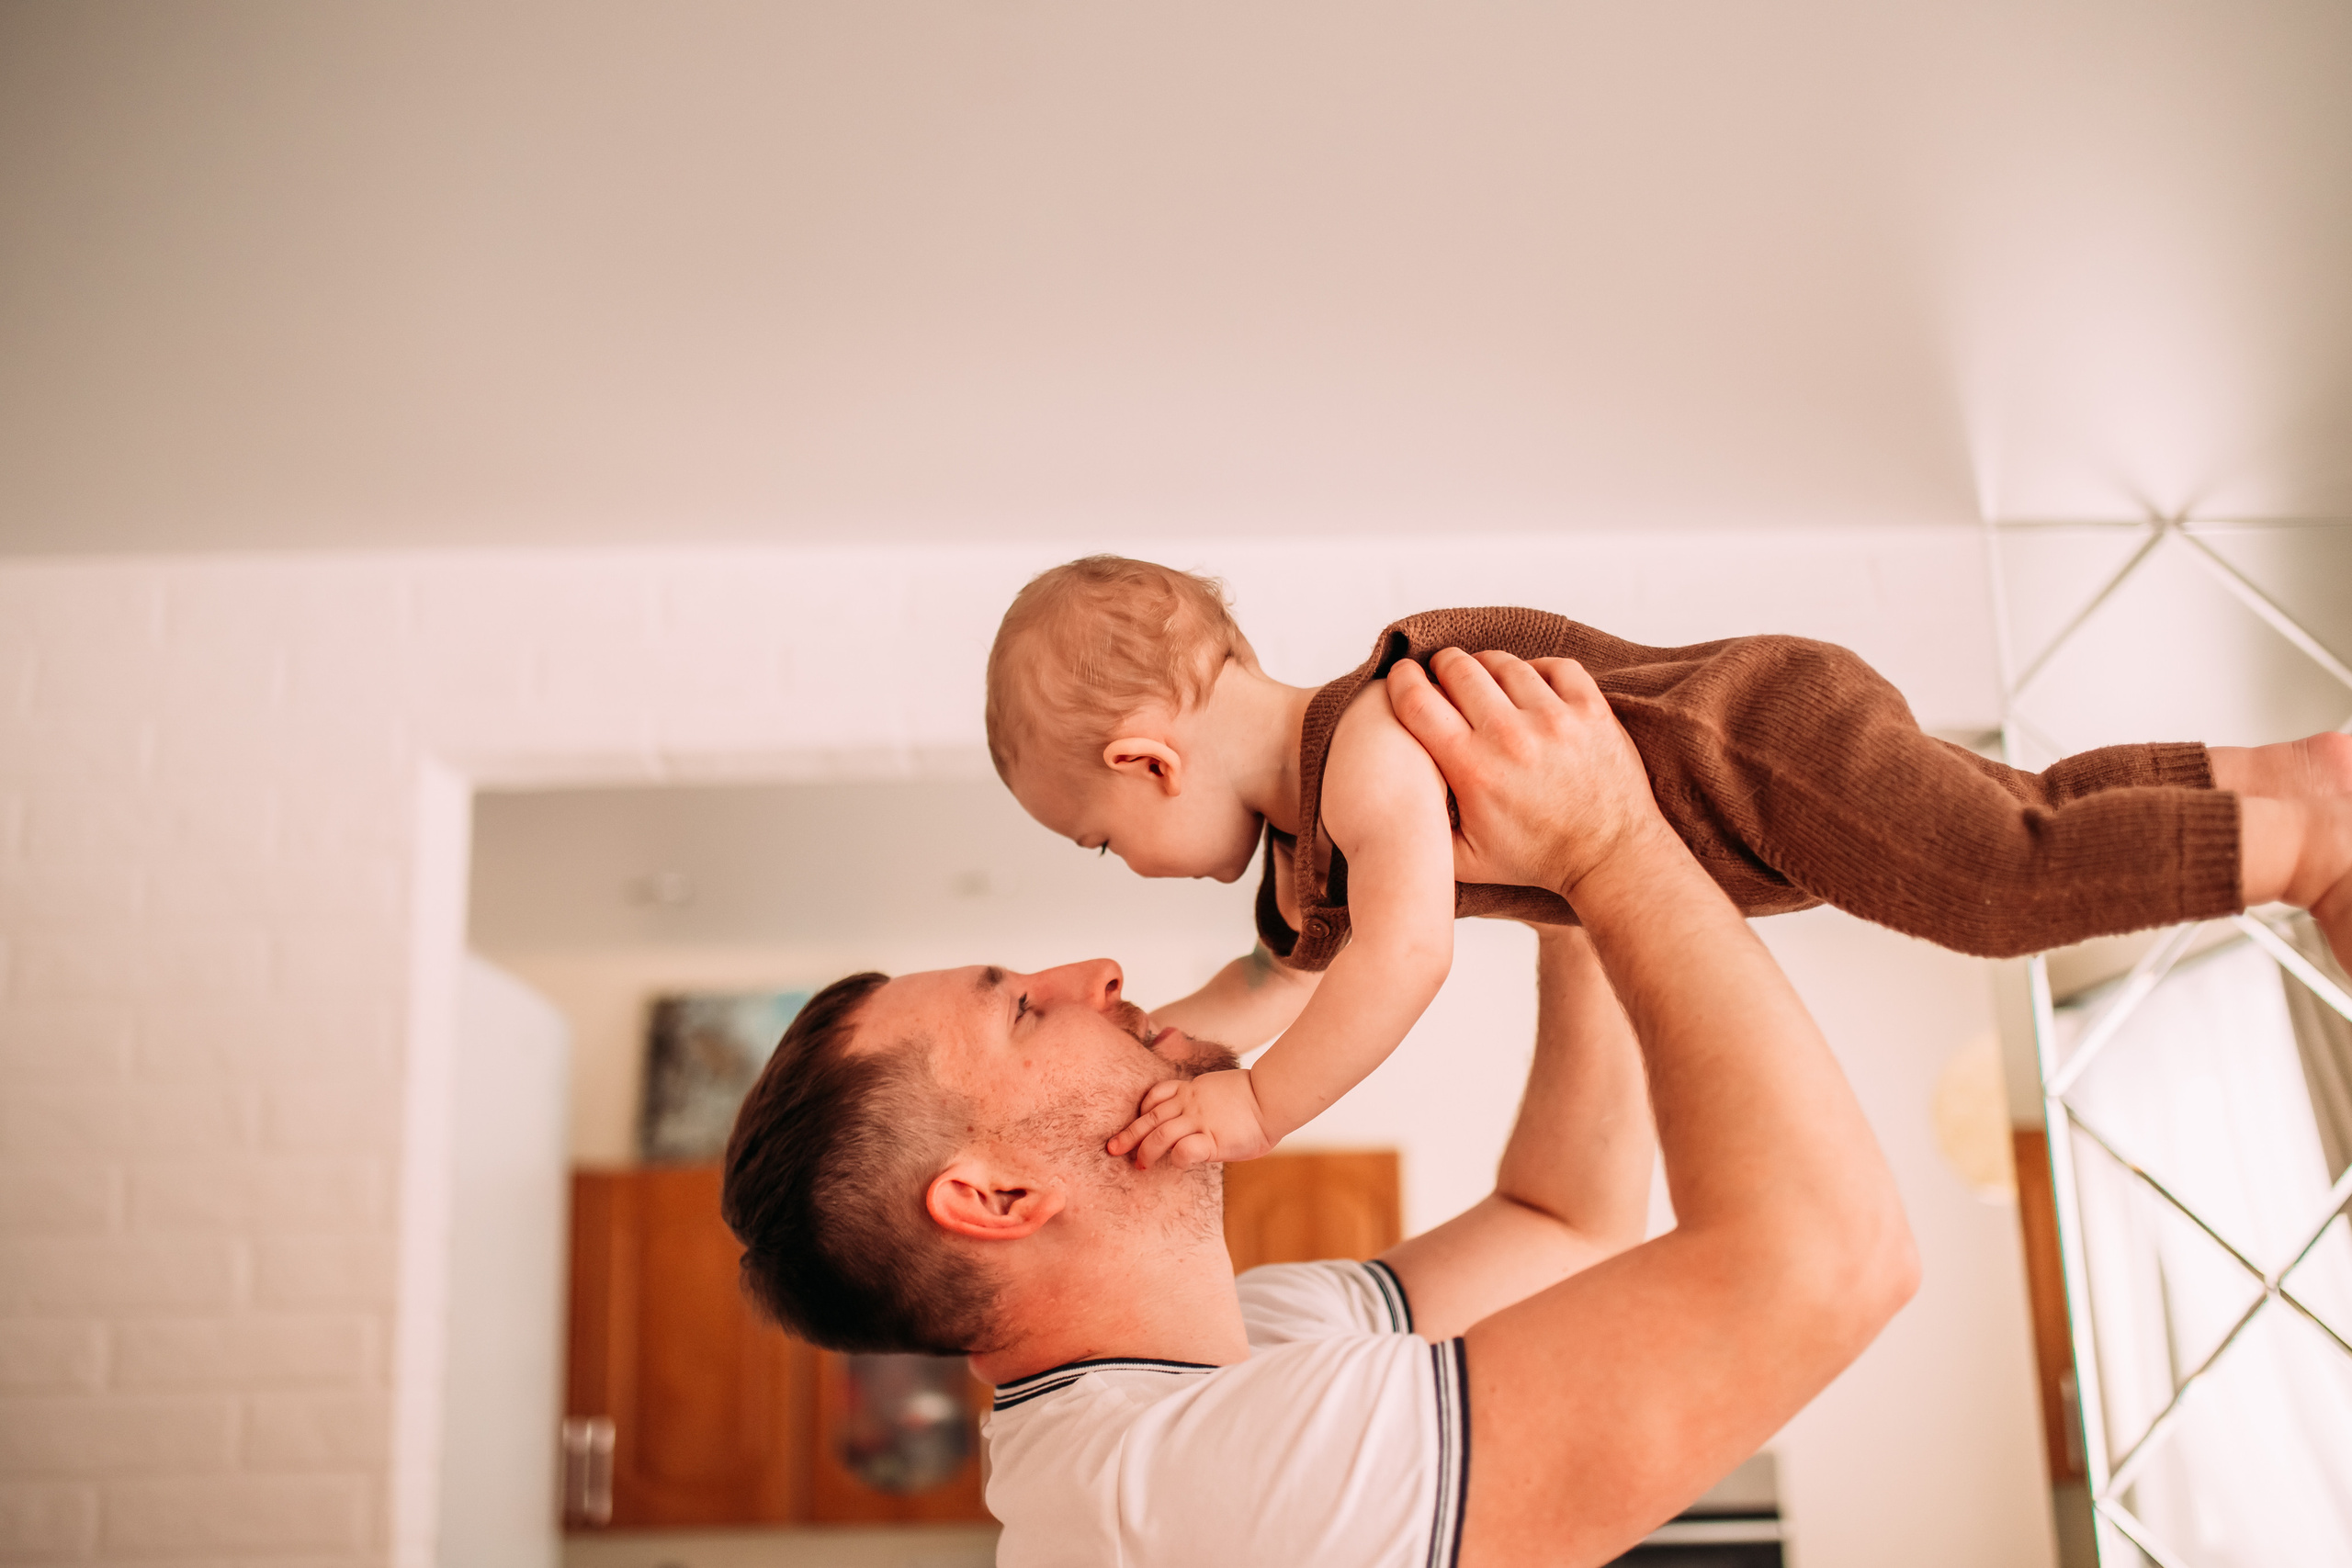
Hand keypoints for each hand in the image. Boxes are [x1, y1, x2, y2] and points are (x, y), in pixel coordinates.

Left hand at [1106, 1068, 1273, 1169]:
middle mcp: (1190, 1103)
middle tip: (1113, 1148)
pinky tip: (1178, 1163)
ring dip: (1145, 1151)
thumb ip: (1204, 1100)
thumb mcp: (1220, 1090)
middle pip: (1149, 1117)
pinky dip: (1175, 1158)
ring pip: (1159, 1134)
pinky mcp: (1212, 1139)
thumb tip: (1196, 1117)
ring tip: (1139, 1165)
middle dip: (1128, 1134)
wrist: (1273, 1097)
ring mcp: (1199, 1120)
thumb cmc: (1253, 1099)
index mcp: (1192, 1089)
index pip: (1155, 1095)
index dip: (1142, 1110)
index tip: (1137, 1122)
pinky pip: (1183, 1150)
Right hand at [1385, 648, 1667, 898]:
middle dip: (1443, 667)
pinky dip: (1537, 669)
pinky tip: (1530, 686)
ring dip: (1487, 667)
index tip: (1402, 677)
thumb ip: (1422, 827)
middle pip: (1459, 669)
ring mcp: (1555, 719)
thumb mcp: (1464, 860)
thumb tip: (1389, 796)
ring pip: (1505, 663)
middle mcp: (1511, 736)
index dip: (1402, 681)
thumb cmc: (1536, 858)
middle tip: (1443, 676)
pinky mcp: (1591, 710)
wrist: (1609, 857)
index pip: (1418, 701)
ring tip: (1485, 680)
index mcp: (1472, 769)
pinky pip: (1555, 666)